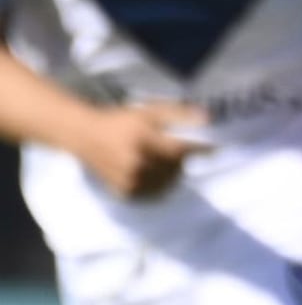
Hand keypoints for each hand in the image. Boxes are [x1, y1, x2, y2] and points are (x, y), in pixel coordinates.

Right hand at [76, 102, 208, 199]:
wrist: (84, 135)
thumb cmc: (121, 121)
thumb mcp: (149, 111)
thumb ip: (178, 114)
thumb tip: (208, 119)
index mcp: (143, 141)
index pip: (182, 150)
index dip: (201, 149)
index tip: (215, 147)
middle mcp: (137, 164)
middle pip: (177, 168)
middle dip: (182, 159)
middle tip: (176, 149)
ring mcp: (130, 181)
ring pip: (168, 183)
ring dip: (172, 173)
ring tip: (161, 160)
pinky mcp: (124, 193)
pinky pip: (154, 193)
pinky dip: (159, 184)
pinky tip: (152, 172)